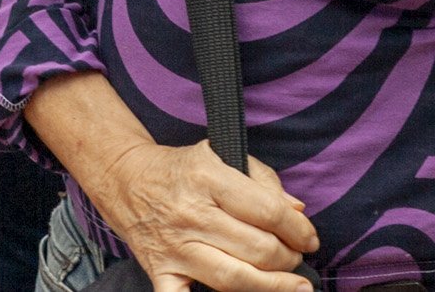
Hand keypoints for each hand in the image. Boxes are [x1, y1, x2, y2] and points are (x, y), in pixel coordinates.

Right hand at [84, 143, 316, 291]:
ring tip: (291, 285)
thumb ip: (263, 179)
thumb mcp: (221, 155)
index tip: (309, 238)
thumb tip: (297, 211)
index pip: (268, 211)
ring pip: (234, 279)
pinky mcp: (161, 271)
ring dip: (272, 286)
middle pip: (258, 249)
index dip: (298, 230)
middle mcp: (192, 214)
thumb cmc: (181, 169)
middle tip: (295, 257)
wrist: (125, 179)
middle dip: (289, 258)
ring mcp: (176, 247)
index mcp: (208, 178)